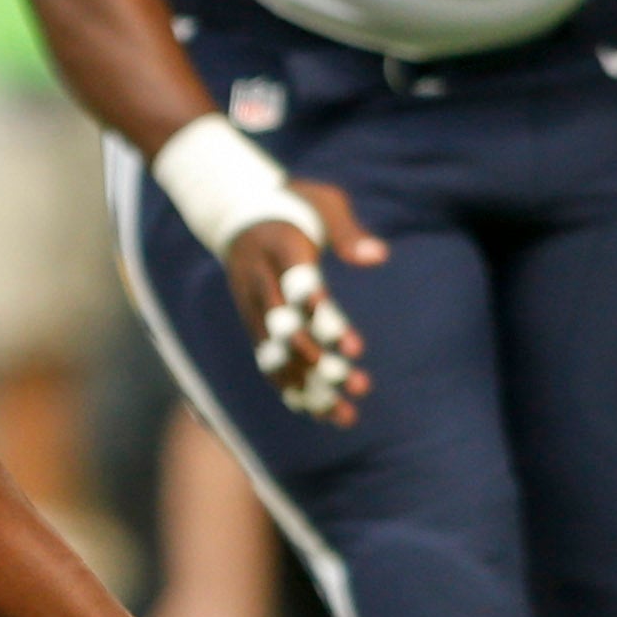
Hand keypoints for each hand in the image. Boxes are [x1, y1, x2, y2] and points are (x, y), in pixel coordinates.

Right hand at [225, 181, 384, 425]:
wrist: (237, 211)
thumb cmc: (295, 204)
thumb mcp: (323, 202)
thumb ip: (348, 231)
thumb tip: (378, 257)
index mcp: (278, 249)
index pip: (297, 288)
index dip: (324, 319)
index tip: (355, 346)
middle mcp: (259, 282)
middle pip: (284, 332)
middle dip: (320, 364)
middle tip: (361, 385)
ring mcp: (250, 305)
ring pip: (274, 355)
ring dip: (308, 388)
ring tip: (344, 415)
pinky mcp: (250, 322)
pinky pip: (266, 360)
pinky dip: (289, 388)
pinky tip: (317, 411)